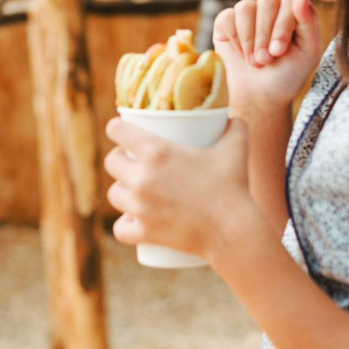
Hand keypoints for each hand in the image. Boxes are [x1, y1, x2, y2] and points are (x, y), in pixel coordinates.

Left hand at [103, 117, 257, 261]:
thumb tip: (233, 116)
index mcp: (156, 152)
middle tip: (133, 161)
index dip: (117, 128)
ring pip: (114, 194)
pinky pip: (120, 229)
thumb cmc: (234, 187)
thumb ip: (236, 126)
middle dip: (119, 159)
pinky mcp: (144, 232)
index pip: (117, 130)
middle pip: (111, 162)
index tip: (121, 131)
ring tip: (132, 190)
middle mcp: (142, 178)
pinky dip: (125, 226)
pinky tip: (129, 222)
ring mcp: (140, 207)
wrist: (233, 232)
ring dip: (122, 191)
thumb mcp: (236, 148)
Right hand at [214, 0, 321, 114]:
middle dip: (265, 34)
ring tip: (254, 60)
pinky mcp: (226, 23)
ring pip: (246, 7)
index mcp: (293, 12)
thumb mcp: (307, 51)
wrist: (260, 96)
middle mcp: (271, 8)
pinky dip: (234, 38)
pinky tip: (240, 53)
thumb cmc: (287, 75)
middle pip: (267, 1)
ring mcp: (248, 14)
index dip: (282, 27)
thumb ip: (309, 21)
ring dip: (249, 38)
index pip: (288, 2)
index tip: (279, 52)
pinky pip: (227, 17)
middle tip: (266, 59)